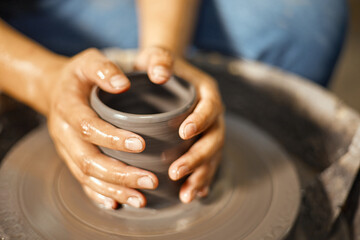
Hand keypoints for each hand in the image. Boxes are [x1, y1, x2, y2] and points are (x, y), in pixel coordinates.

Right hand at [46, 48, 158, 208]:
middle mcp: (64, 133)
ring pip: (87, 177)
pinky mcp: (72, 159)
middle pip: (89, 161)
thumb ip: (104, 69)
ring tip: (141, 199)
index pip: (88, 127)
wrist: (56, 90)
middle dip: (120, 174)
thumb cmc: (79, 76)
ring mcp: (67, 150)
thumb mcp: (88, 61)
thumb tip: (123, 84)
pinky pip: (83, 182)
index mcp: (68, 108)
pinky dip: (100, 195)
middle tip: (150, 180)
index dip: (113, 138)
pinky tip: (119, 203)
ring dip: (115, 190)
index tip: (142, 144)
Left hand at [136, 47, 224, 202]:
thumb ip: (159, 59)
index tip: (184, 133)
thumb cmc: (158, 66)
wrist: (164, 75)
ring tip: (186, 195)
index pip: (209, 107)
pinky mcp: (201, 143)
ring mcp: (209, 131)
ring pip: (212, 156)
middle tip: (176, 171)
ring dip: (201, 175)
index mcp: (206, 92)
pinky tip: (193, 194)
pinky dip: (201, 179)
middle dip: (198, 157)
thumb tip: (159, 74)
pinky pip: (207, 163)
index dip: (200, 121)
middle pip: (214, 138)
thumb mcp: (156, 56)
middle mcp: (212, 114)